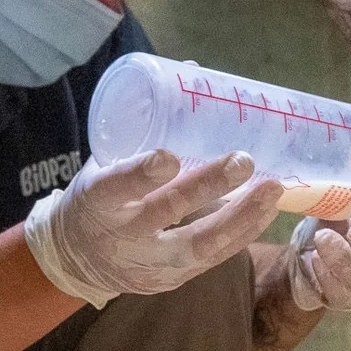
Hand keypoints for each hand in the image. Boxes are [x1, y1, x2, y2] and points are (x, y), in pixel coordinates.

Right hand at [24, 149, 283, 307]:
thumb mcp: (104, 161)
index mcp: (96, 201)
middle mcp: (122, 236)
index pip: (115, 187)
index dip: (140, 174)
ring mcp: (149, 263)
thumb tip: (193, 71)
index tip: (169, 156)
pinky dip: (242, 234)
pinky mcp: (172, 279)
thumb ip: (144, 124)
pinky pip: (212, 259)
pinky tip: (266, 212)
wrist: (78, 260)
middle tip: (243, 160)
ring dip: (240, 216)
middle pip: (166, 211)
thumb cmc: (98, 197)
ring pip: (198, 244)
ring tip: (272, 189)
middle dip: (207, 186)